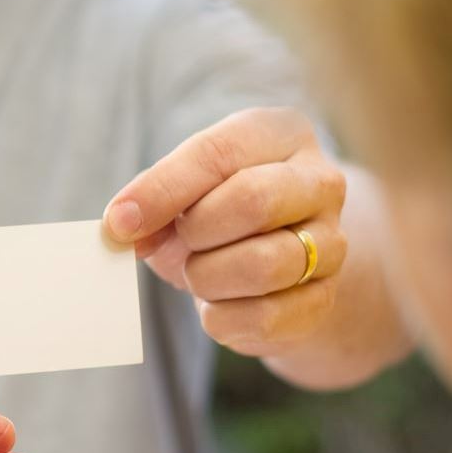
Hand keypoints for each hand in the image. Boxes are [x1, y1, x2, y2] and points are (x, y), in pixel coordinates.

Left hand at [105, 107, 349, 359]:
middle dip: (197, 231)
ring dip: (208, 277)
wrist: (275, 262)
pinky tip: (217, 305)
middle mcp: (320, 182)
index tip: (119, 222)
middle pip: (254, 202)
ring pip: (264, 265)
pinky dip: (223, 318)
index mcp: (280, 133)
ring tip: (199, 273)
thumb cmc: (218, 211)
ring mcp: (332, 243)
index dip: (162, 190)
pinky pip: (267, 317)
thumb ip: (154, 197)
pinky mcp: (324, 300)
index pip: (217, 153)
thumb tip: (121, 225)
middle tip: (180, 242)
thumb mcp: (185, 190)